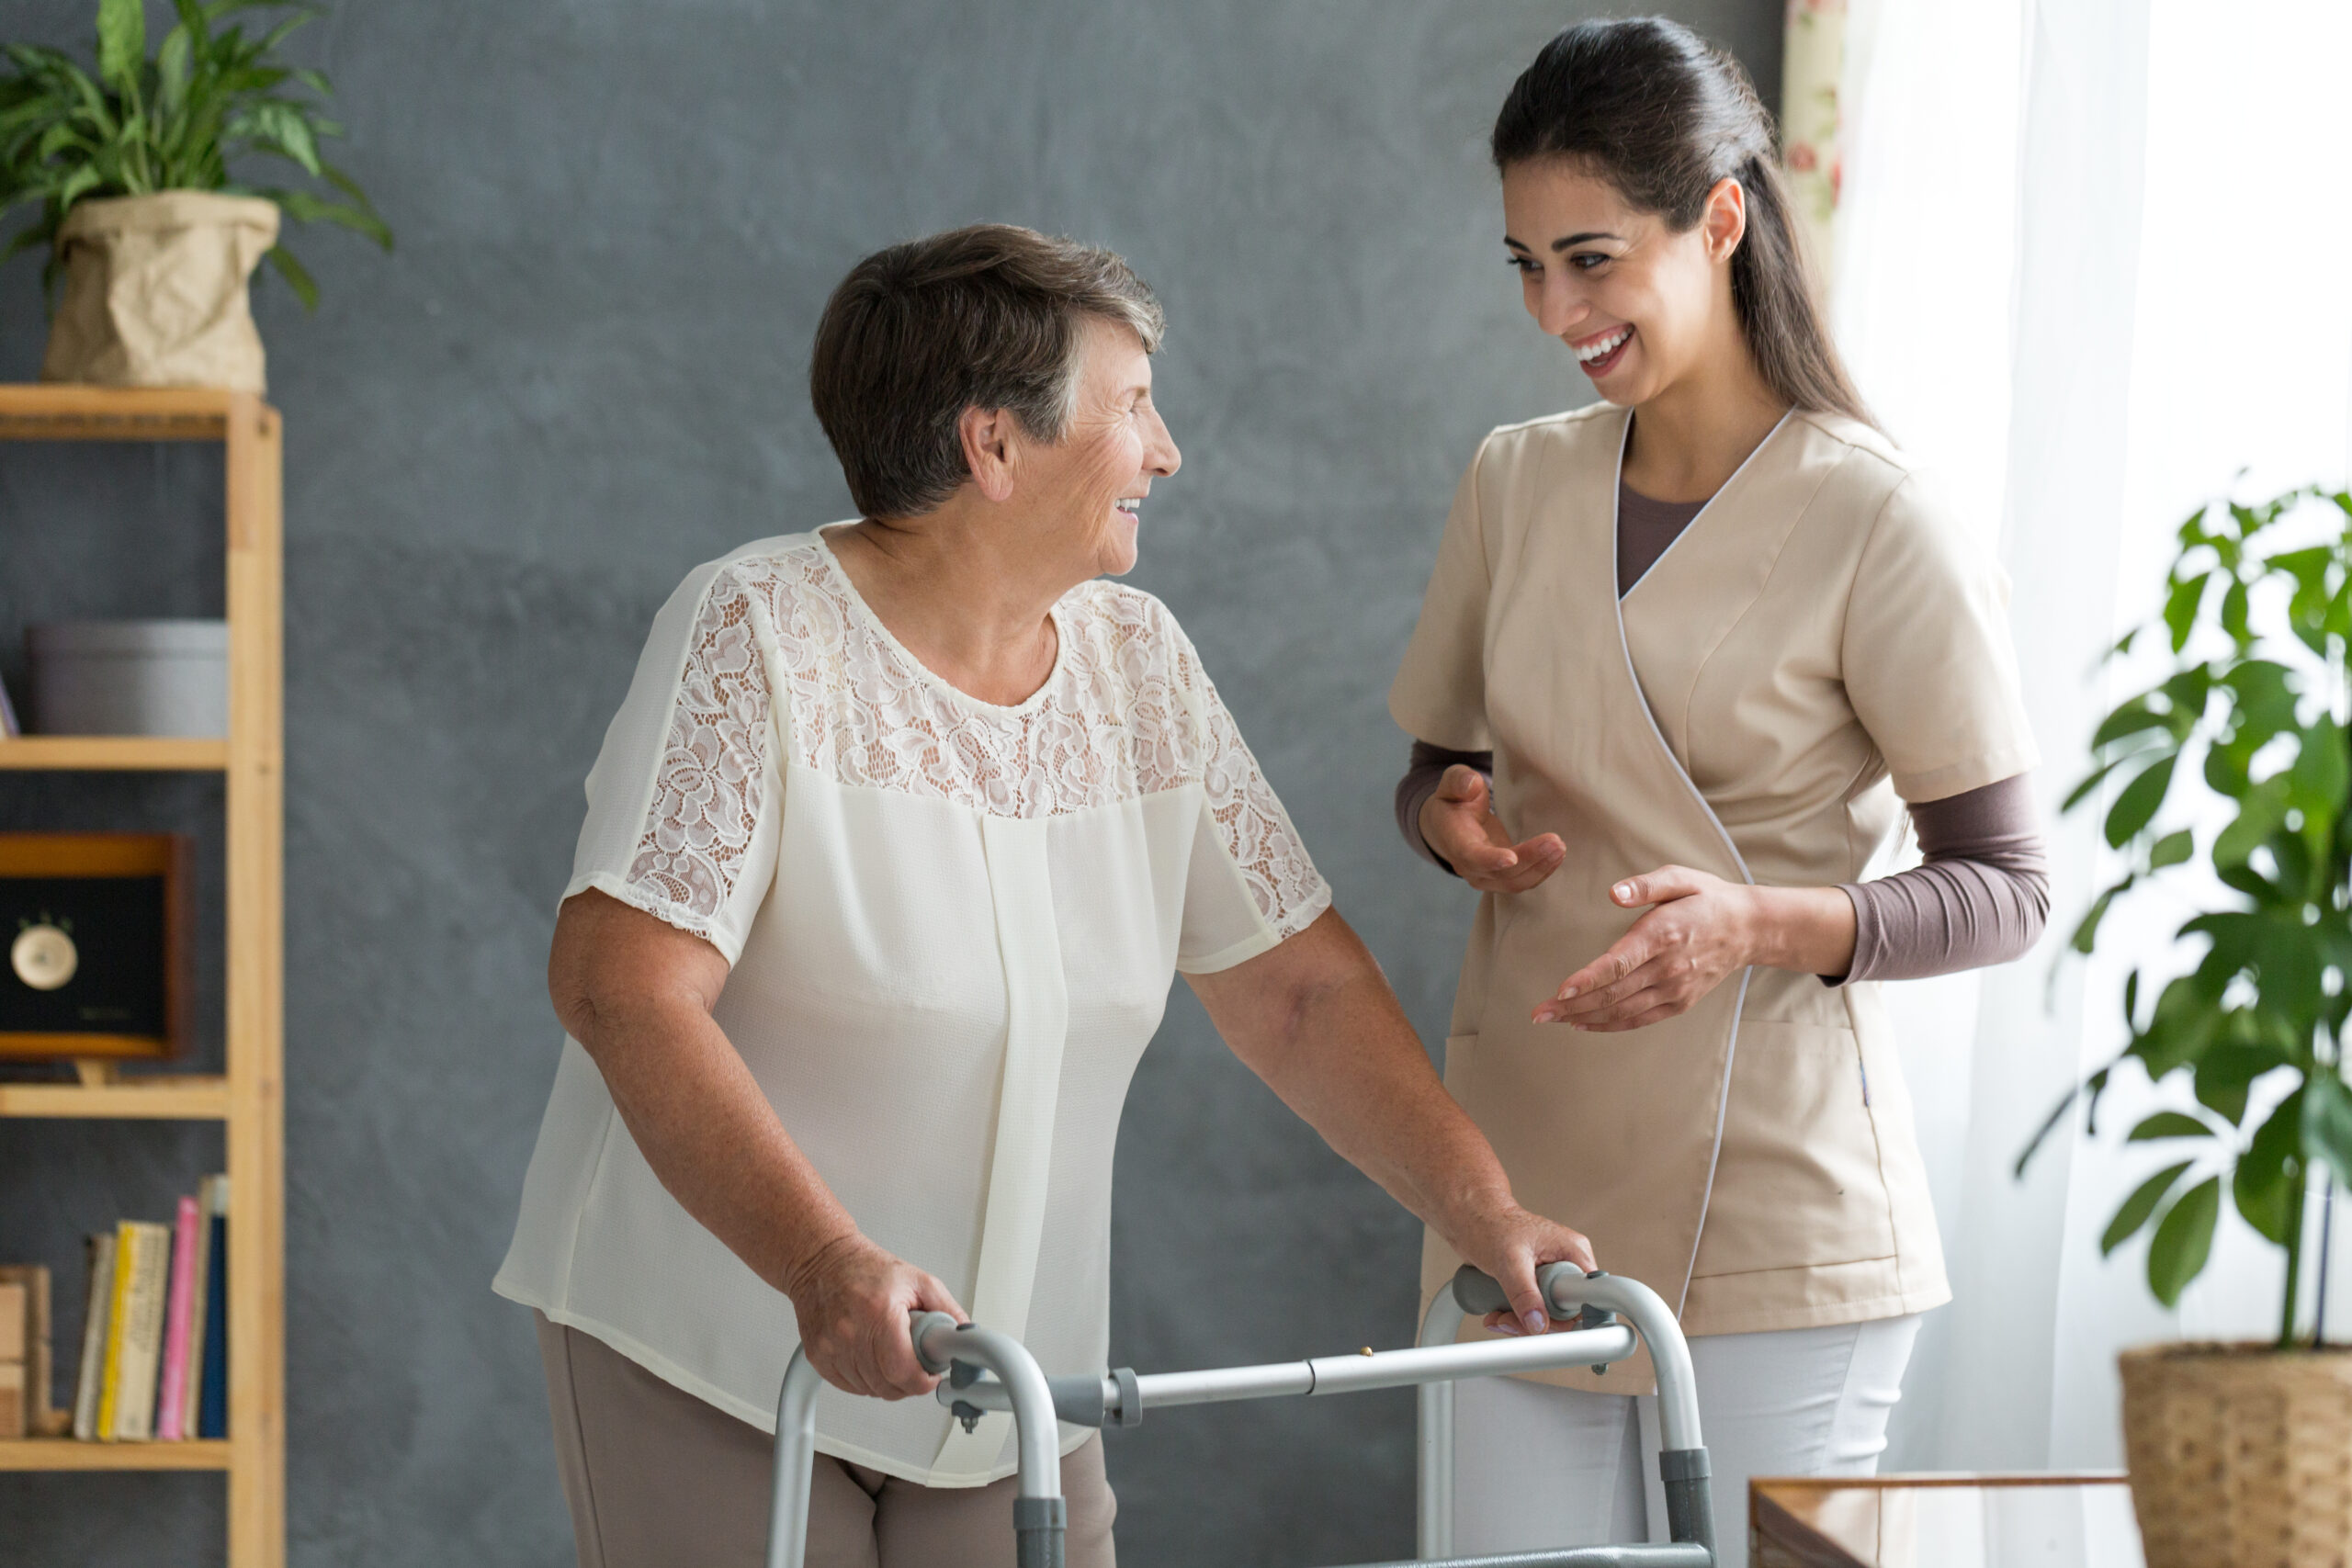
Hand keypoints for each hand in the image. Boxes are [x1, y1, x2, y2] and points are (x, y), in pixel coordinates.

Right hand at [783, 1232, 967, 1398]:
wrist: (822, 1261)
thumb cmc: (866, 1268)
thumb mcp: (918, 1280)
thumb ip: (947, 1310)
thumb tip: (965, 1336)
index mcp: (879, 1312)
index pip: (903, 1370)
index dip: (923, 1381)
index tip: (931, 1376)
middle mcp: (851, 1332)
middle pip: (887, 1385)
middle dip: (909, 1383)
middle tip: (917, 1367)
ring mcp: (830, 1347)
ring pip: (869, 1390)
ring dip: (887, 1382)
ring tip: (893, 1356)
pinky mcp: (817, 1356)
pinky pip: (849, 1387)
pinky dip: (866, 1381)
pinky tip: (873, 1360)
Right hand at [1419, 764, 1564, 893]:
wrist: (1449, 824)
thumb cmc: (1454, 799)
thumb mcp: (1452, 782)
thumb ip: (1459, 780)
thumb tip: (1471, 784)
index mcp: (1454, 840)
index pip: (1471, 856)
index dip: (1490, 860)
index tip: (1512, 858)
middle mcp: (1467, 866)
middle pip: (1501, 874)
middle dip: (1530, 859)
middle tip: (1555, 841)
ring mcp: (1483, 877)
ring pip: (1514, 883)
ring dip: (1540, 867)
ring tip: (1560, 847)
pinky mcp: (1500, 879)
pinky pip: (1522, 882)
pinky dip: (1541, 871)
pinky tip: (1557, 855)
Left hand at [1445, 1199, 1599, 1337]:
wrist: (1470, 1220)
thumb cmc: (1491, 1225)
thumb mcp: (1509, 1261)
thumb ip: (1524, 1293)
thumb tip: (1538, 1323)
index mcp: (1572, 1252)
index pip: (1588, 1296)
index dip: (1571, 1316)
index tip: (1546, 1324)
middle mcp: (1566, 1266)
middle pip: (1567, 1314)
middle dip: (1536, 1323)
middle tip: (1509, 1319)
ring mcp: (1551, 1278)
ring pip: (1548, 1318)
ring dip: (1520, 1324)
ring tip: (1498, 1316)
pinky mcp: (1536, 1287)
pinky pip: (1534, 1313)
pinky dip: (1514, 1318)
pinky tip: (1497, 1313)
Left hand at [1536, 865, 1755, 1030]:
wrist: (1748, 928)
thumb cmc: (1706, 898)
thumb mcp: (1680, 878)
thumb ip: (1646, 885)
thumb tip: (1615, 893)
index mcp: (1663, 935)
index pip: (1619, 963)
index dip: (1588, 979)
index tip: (1561, 989)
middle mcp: (1668, 968)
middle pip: (1613, 993)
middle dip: (1572, 1004)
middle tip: (1539, 1013)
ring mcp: (1675, 989)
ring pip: (1622, 1011)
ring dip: (1584, 1017)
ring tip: (1552, 1019)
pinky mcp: (1679, 1003)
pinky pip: (1639, 1019)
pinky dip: (1609, 1025)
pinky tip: (1583, 1024)